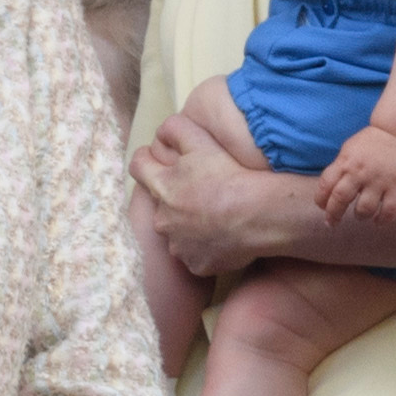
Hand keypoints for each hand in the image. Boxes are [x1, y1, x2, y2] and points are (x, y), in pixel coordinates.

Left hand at [132, 113, 272, 277]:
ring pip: (177, 234)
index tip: (156, 160)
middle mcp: (163, 219)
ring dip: (189, 227)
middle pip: (160, 205)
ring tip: (215, 219)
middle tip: (201, 193)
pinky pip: (195, 256)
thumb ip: (175, 130)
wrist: (257, 215)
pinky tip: (224, 238)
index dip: (146, 160)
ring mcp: (178, 246)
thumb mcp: (201, 141)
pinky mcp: (196, 265)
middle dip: (174, 199)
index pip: (137, 168)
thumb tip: (160, 132)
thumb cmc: (229, 175)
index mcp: (161, 187)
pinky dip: (205, 248)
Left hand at [317, 123, 395, 223]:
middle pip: (340, 198)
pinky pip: (389, 211)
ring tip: (360, 214)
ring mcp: (380, 180)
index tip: (323, 207)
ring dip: (360, 216)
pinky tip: (378, 220)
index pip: (326, 185)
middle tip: (332, 222)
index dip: (321, 200)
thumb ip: (338, 170)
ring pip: (364, 209)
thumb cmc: (370, 145)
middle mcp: (361, 171)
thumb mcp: (349, 151)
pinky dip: (382, 220)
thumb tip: (324, 197)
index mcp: (346, 162)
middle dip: (333, 215)